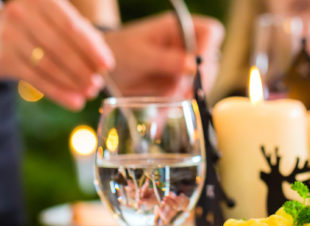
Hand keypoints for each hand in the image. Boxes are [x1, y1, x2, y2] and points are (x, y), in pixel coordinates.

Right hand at [0, 0, 113, 109]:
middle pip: (60, 47)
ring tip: (88, 94)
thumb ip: (83, 37)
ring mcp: (9, 35)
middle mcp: (22, 13)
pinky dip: (58, 93)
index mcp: (41, 0)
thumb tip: (103, 64)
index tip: (107, 66)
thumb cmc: (38, 28)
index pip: (71, 26)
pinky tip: (74, 102)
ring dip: (72, 83)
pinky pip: (36, 79)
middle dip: (82, 69)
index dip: (91, 48)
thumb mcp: (58, 24)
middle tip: (97, 85)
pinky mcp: (3, 58)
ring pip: (48, 65)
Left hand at [104, 12, 223, 96]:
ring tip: (165, 107)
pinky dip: (175, 106)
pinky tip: (161, 114)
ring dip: (185, 97)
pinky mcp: (177, 84)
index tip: (198, 70)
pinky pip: (184, 97)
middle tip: (183, 94)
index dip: (208, 49)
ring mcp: (183, 66)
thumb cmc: (118, 50)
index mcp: (179, 28)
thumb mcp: (140, 55)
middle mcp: (186, 46)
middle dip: (197, 82)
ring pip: (199, 83)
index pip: (209, 33)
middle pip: (209, 63)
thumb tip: (194, 66)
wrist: (100, 69)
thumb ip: (167, 60)